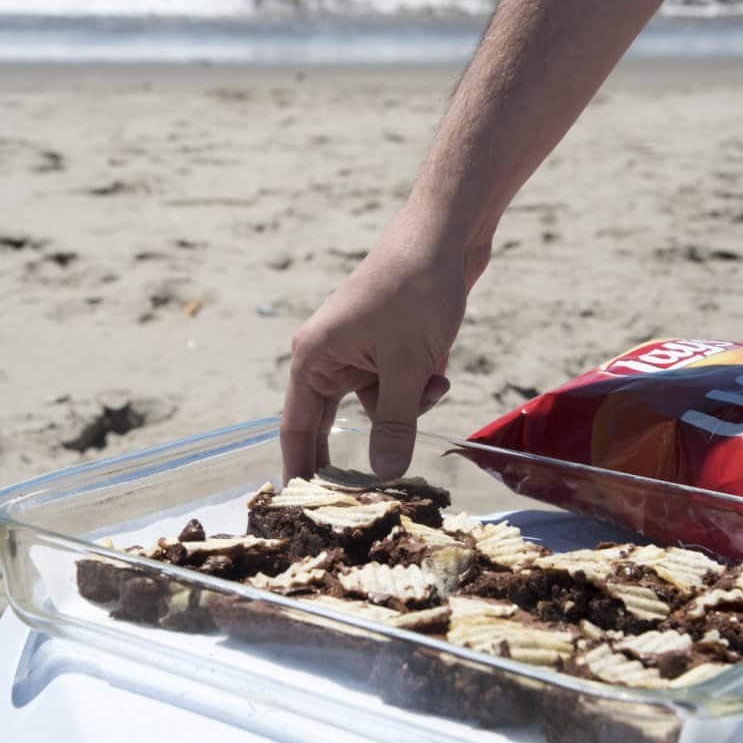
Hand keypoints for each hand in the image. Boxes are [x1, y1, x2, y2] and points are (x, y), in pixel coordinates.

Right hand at [282, 199, 484, 480]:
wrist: (444, 235)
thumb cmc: (415, 292)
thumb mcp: (406, 366)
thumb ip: (393, 423)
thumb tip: (383, 473)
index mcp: (315, 359)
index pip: (297, 427)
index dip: (300, 468)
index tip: (302, 508)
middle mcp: (329, 357)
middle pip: (335, 421)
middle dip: (365, 444)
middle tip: (366, 497)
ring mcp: (360, 350)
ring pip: (379, 405)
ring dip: (409, 404)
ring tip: (433, 377)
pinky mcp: (388, 345)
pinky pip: (399, 385)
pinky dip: (421, 383)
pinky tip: (440, 365)